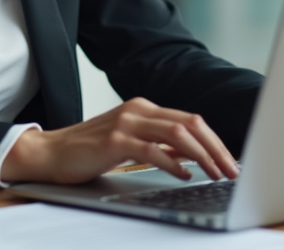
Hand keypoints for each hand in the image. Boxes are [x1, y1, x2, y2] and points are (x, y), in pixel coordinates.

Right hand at [0, 97, 239, 184]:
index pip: (190, 120)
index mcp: (144, 108)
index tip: (230, 161)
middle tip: (231, 170)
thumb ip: (159, 145)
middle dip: (216, 148)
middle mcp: (138, 110)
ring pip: (176, 133)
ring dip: (202, 156)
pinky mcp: (114, 140)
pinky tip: (185, 175)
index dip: (214, 141)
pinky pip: (152, 149)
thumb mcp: (130, 143)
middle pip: (189, 123)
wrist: (51, 153)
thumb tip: (192, 156)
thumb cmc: (90, 151)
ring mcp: (126, 122)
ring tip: (215, 174)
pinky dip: (173, 162)